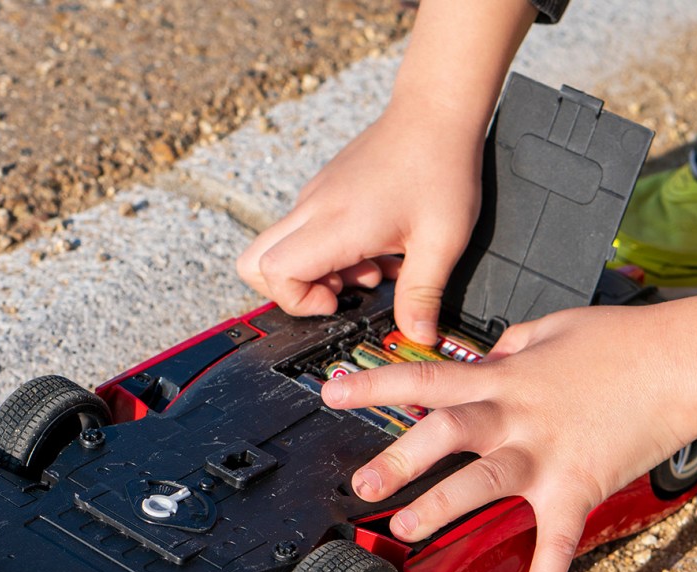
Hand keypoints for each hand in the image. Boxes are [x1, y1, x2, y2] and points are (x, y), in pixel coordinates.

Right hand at [236, 100, 481, 343]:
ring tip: (370, 268)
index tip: (336, 302)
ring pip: (279, 247)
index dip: (296, 300)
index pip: (273, 271)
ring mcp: (314, 197)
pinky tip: (375, 247)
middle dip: (286, 291)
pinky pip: (304, 231)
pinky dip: (327, 251)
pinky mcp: (324, 190)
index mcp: (336, 223)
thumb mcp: (443, 242)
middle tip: (336, 293)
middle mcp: (314, 209)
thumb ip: (423, 295)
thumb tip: (418, 336)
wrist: (436, 110)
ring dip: (315, 271)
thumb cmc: (440, 166)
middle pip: (253, 262)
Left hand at [321, 292, 696, 571]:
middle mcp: (516, 418)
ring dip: (443, 509)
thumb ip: (510, 347)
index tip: (330, 392)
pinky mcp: (579, 488)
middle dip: (399, 461)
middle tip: (362, 486)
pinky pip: (557, 543)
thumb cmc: (622, 340)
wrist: (684, 363)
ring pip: (485, 485)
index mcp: (503, 378)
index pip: (426, 380)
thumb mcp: (551, 327)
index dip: (375, 385)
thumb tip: (485, 357)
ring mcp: (547, 455)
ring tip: (405, 532)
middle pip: (445, 436)